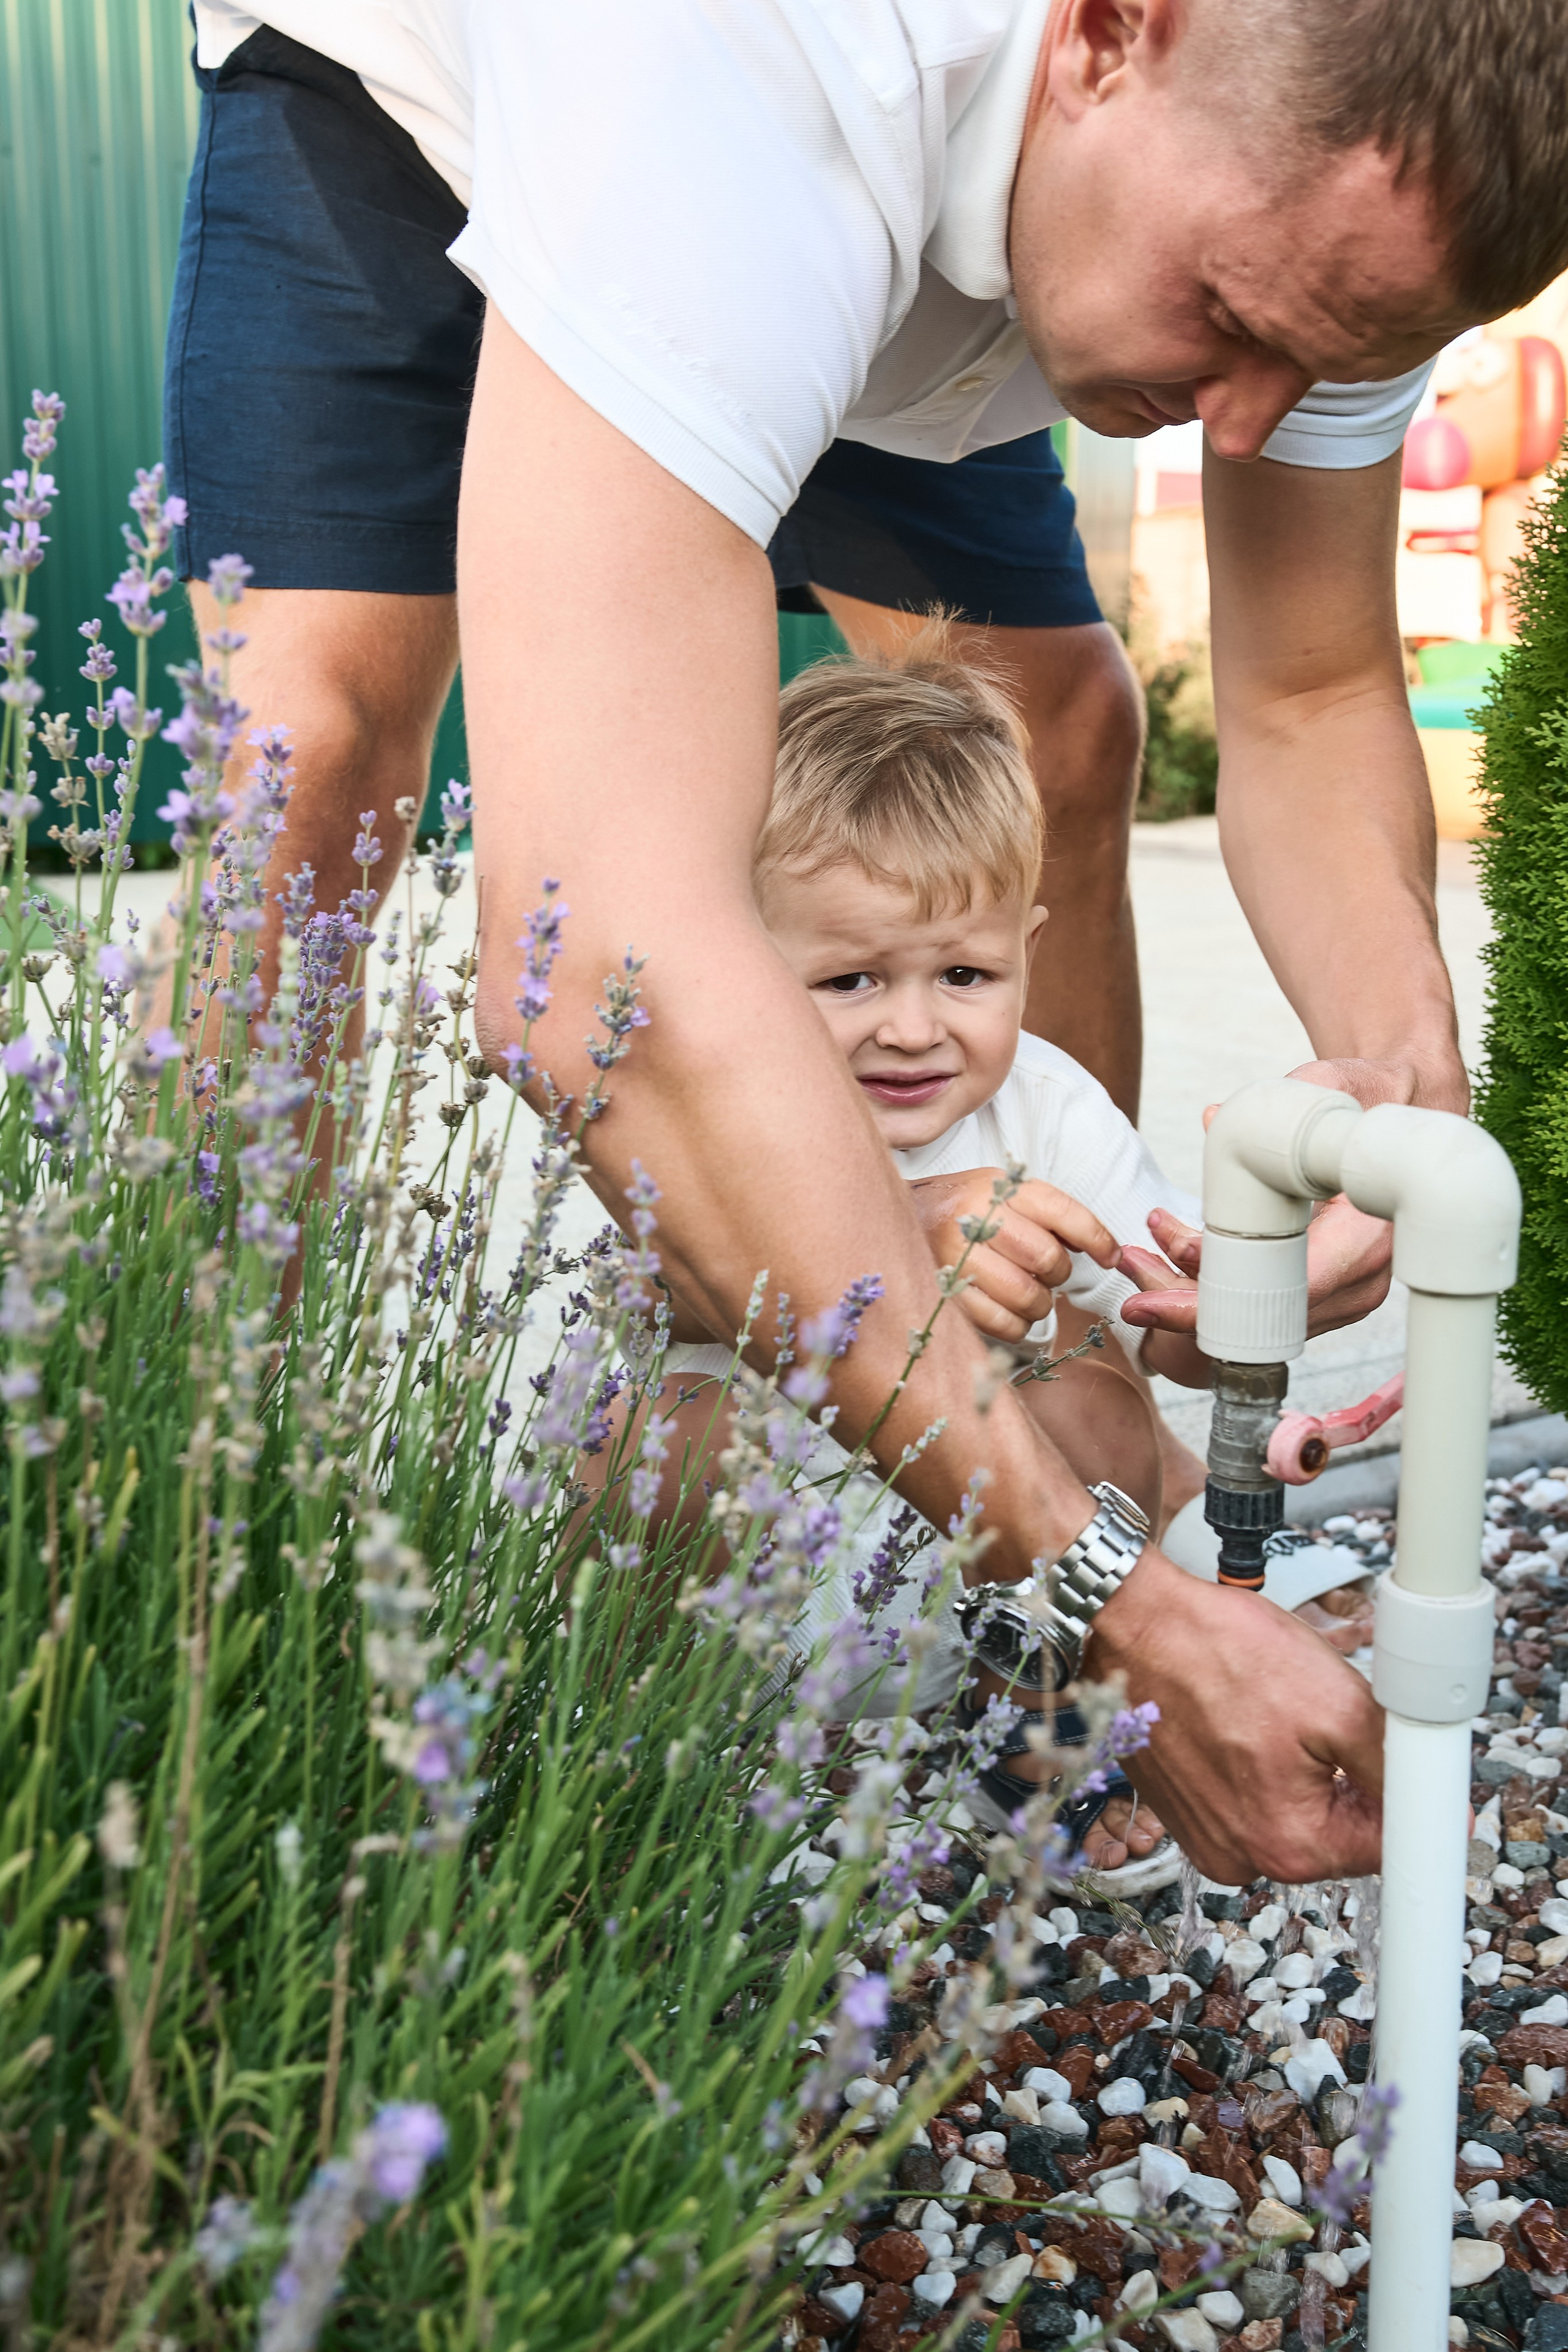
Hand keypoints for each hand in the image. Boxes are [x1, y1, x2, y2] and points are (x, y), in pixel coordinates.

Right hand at [906, 1168, 1115, 1343]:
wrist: (890, 1219)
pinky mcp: (945, 1295)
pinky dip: (1017, 1326)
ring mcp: (957, 1258)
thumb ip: (1047, 1214)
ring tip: (1027, 1294)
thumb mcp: (1003, 1193)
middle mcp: (976, 1218)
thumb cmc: (962, 1210)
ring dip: (1039, 1304)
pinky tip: (1010, 1314)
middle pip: (1046, 1258)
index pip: (1062, 1211)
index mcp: (998, 1189)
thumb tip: (1097, 1246)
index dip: (1098, 1237)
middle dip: (1058, 1274)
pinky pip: (1001, 1324)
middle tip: (1045, 1273)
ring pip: (1026, 1296)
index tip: (1112, 1258)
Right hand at [1088, 1546, 1383, 1883]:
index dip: (1404, 1792)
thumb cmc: (1219, 1652)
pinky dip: (1259, 1766)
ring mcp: (1207, 1838)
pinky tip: (1244, 1720)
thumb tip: (1435, 1814)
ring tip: (1273, 1711)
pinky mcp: (1183, 1812)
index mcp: (1288, 1845)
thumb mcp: (1337, 1702)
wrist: (1132, 1623)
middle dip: (1346, 1777)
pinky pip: (1248, 1801)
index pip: (1386, 1846)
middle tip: (1321, 1712)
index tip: (1393, 1750)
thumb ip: (1396, 1769)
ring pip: (1294, 1814)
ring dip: (1302, 1770)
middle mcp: (1242, 1858)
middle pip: (1338, 1833)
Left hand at [1118, 1049, 1448, 1343]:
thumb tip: (1213, 1120)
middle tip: (1130, 1275)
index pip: (1286, 1289)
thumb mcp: (1324, 1090)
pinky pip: (1269, 1308)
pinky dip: (1219, 1290)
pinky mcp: (1333, 1294)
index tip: (1155, 1291)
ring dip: (1194, 1295)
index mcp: (1370, 1236)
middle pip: (1263, 1318)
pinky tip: (1171, 1260)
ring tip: (1139, 1257)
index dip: (1216, 1296)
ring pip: (1260, 1320)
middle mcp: (1366, 1279)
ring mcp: (1352, 1294)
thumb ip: (1275, 1106)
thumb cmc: (1367, 1101)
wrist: (1406, 1116)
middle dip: (1187, 1303)